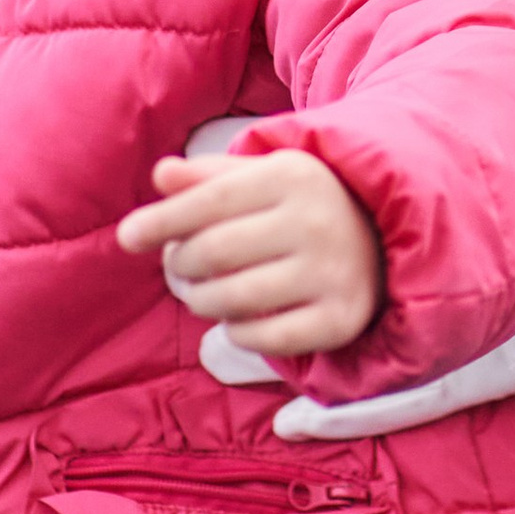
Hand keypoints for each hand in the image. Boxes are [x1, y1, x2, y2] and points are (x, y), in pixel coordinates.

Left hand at [116, 145, 383, 357]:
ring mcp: (332, 273)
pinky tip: (236, 319)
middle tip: (177, 269)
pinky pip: (264, 339)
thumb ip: (208, 176)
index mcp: (294, 175)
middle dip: (181, 265)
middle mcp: (317, 222)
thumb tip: (160, 174)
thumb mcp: (263, 177)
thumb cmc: (303, 205)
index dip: (162, 220)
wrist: (386, 240)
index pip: (209, 201)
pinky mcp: (341, 318)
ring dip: (201, 301)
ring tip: (200, 293)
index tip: (127, 236)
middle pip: (214, 253)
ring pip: (233, 299)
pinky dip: (236, 332)